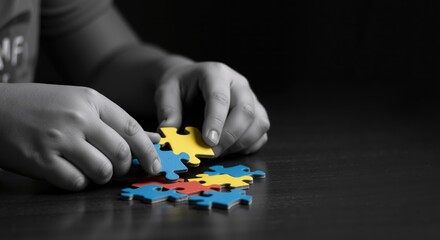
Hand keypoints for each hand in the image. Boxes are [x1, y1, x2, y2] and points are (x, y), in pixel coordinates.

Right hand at [0, 83, 160, 190]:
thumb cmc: (40, 106)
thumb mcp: (80, 103)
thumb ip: (116, 121)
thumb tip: (153, 139)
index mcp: (90, 99)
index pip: (131, 128)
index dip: (148, 150)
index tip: (156, 165)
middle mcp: (78, 117)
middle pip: (121, 152)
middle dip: (124, 167)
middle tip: (116, 168)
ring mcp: (59, 138)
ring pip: (102, 170)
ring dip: (102, 176)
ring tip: (90, 169)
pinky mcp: (41, 160)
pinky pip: (76, 182)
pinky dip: (79, 183)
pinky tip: (69, 171)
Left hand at [155, 57, 269, 155]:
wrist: (191, 82)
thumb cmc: (180, 87)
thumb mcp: (166, 92)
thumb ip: (167, 111)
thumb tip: (167, 133)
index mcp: (216, 73)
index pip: (220, 98)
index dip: (216, 121)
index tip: (208, 142)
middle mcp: (239, 84)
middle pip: (246, 111)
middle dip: (230, 136)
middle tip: (211, 152)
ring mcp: (251, 98)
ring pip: (259, 122)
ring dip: (241, 143)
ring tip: (218, 152)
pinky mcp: (257, 113)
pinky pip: (262, 133)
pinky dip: (249, 146)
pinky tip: (230, 149)